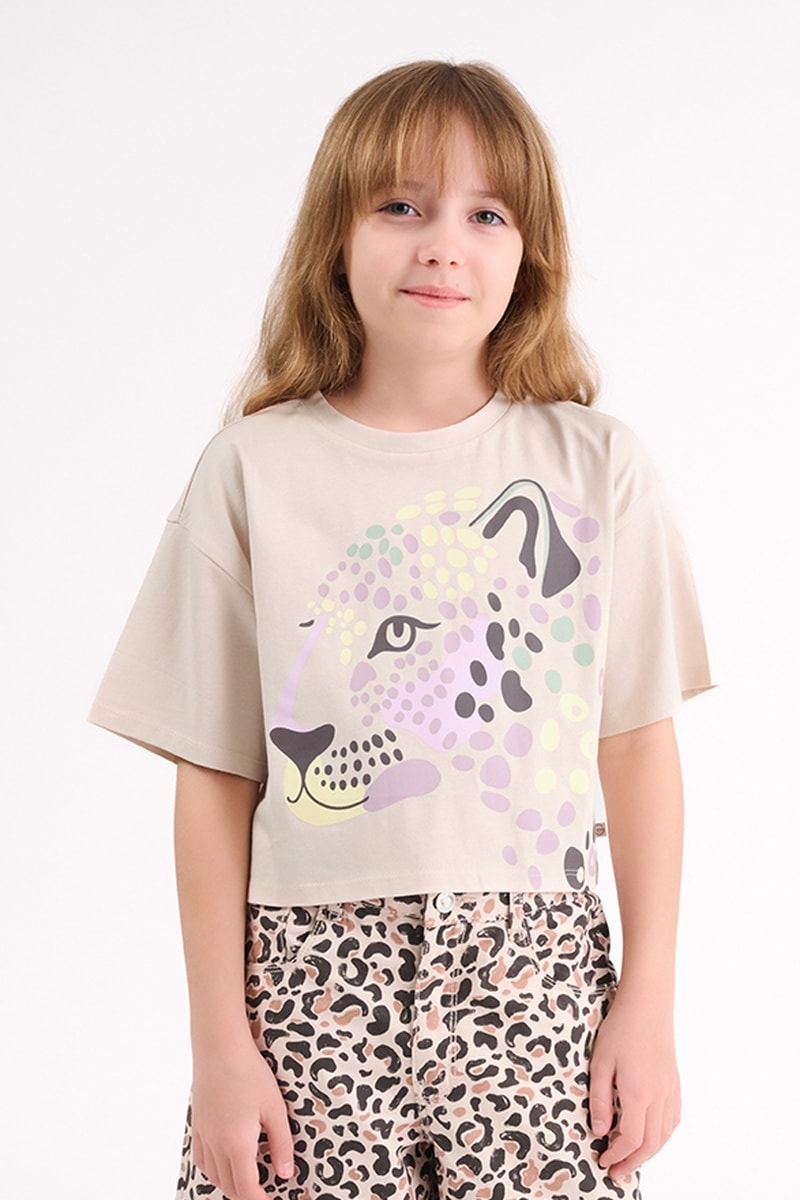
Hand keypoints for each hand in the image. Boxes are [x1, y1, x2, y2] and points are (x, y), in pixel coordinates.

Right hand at [190, 1037, 294, 1199]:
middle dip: (247, 1195)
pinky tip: (226, 1162)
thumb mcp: (275, 1109)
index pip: (246, 1190)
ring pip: (214, 1176)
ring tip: (249, 1179)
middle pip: (229, 1187)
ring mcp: (203, 1136)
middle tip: (265, 1190)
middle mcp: (216, 1145)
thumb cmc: (249, 1073)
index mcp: (237, 1144)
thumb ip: (281, 1145)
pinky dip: (215, 1170)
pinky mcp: (196, 1126)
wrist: (220, 1048)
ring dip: (231, 1184)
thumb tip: (285, 1174)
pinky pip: (202, 1160)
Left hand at [588, 991, 680, 1182]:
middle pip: (650, 1144)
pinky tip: (650, 1134)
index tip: (602, 1160)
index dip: (616, 1155)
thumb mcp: (600, 1063)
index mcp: (638, 1094)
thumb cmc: (620, 1029)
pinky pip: (672, 1119)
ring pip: (664, 1135)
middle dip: (632, 1163)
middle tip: (616, 1172)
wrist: (648, 1004)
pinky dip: (662, 1135)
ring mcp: (670, 1090)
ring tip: (630, 1157)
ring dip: (648, 1152)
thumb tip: (599, 1130)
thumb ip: (599, 1099)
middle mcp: (659, 1097)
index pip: (630, 1139)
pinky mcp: (674, 1082)